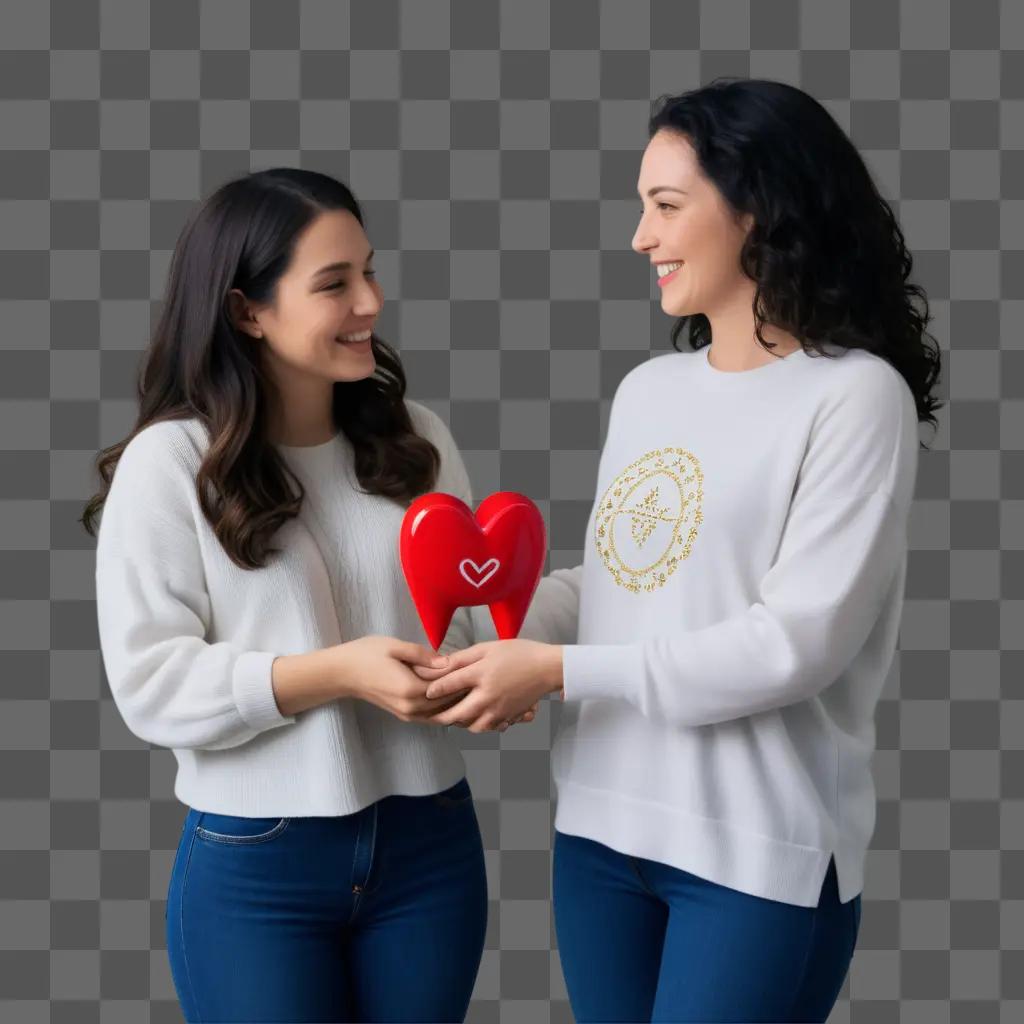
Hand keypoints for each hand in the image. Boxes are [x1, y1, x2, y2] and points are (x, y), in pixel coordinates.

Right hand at [329, 635, 464, 723]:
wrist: (343, 673)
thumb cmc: (367, 654)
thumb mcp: (395, 646)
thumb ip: (423, 655)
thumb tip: (447, 663)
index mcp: (411, 689)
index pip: (446, 687)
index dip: (462, 677)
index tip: (475, 667)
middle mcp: (411, 707)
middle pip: (447, 703)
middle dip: (462, 691)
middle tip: (478, 678)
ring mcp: (408, 715)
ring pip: (440, 713)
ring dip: (454, 702)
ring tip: (469, 687)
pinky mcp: (404, 716)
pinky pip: (430, 716)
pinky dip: (443, 709)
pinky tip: (452, 698)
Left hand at [415, 639, 562, 733]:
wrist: (547, 669)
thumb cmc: (518, 653)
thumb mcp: (488, 647)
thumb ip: (463, 657)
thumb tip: (441, 664)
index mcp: (481, 675)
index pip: (449, 685)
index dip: (434, 689)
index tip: (426, 692)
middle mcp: (487, 696)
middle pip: (456, 713)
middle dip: (441, 716)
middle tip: (431, 715)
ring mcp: (499, 710)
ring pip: (471, 726)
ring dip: (460, 723)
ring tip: (453, 717)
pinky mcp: (508, 717)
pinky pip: (488, 728)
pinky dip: (478, 726)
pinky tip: (475, 718)